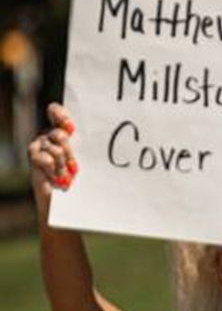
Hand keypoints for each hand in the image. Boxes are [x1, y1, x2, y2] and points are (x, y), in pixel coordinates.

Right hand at [26, 102, 77, 217]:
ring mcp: (39, 145)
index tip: (71, 128)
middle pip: (60, 134)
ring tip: (68, 177)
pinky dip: (54, 171)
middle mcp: (49, 135)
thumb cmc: (83, 177)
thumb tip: (98, 134)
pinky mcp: (33, 158)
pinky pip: (44, 158)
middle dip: (70, 152)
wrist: (68, 199)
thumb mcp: (87, 158)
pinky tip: (58, 180)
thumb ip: (87, 144)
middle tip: (76, 169)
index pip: (55, 111)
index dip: (61, 115)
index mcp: (63, 130)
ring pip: (55, 148)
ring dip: (64, 165)